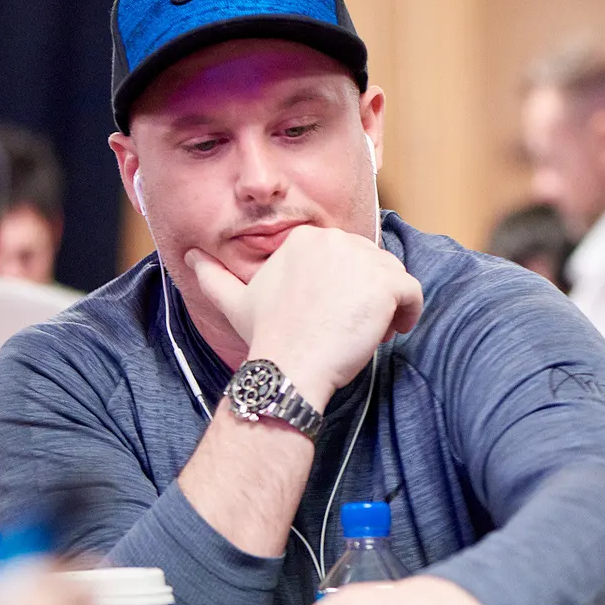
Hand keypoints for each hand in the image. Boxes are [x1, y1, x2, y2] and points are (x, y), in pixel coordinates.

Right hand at [186, 226, 422, 407]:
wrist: (288, 365)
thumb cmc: (266, 337)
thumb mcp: (235, 301)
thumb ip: (214, 276)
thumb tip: (191, 256)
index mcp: (305, 239)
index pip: (346, 257)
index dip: (345, 287)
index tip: (334, 314)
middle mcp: (335, 240)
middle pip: (372, 265)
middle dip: (367, 296)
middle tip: (350, 328)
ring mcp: (363, 260)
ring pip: (394, 278)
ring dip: (387, 306)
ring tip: (368, 333)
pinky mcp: (386, 284)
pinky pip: (413, 292)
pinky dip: (409, 314)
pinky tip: (390, 332)